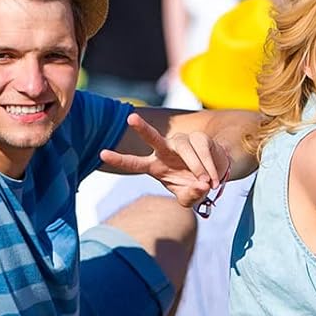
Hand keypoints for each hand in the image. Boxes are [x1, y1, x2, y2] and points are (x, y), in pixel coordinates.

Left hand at [101, 112, 227, 209]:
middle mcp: (165, 150)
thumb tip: (200, 186)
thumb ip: (190, 196)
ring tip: (205, 183)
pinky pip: (202, 148)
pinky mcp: (199, 138)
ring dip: (197, 168)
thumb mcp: (189, 198)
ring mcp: (181, 143)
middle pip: (152, 138)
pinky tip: (213, 178)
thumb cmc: (193, 186)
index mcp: (155, 166)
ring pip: (185, 149)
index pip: (134, 163)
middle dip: (142, 128)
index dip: (119, 159)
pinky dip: (209, 165)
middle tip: (130, 118)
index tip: (101, 154)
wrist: (214, 176)